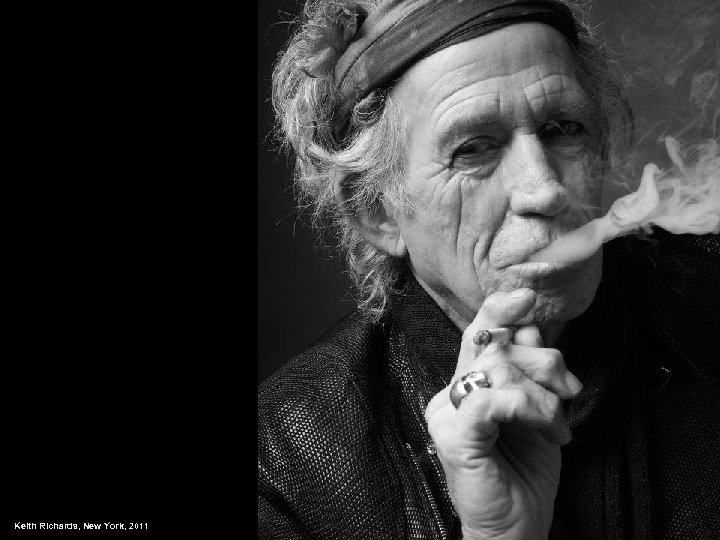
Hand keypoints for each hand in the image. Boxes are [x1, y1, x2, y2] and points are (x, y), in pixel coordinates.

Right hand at [425, 288, 582, 539]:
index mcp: (464, 386)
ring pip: (494, 366)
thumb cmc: (526, 473)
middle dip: (541, 357)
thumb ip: (529, 370)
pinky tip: (544, 426)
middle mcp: (449, 395)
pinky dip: (527, 405)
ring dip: (541, 391)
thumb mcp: (537, 410)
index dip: (499, 310)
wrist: (515, 528)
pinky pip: (491, 398)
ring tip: (556, 422)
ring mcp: (447, 415)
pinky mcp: (455, 437)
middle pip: (492, 344)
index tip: (527, 297)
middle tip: (565, 387)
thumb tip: (532, 326)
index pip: (477, 334)